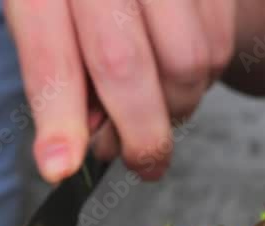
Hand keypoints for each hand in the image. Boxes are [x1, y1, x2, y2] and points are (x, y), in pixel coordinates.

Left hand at [4, 0, 264, 182]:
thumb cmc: (96, 1)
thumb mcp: (61, 22)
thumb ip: (68, 80)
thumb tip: (76, 154)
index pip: (49, 49)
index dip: (58, 113)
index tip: (61, 169)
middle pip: (124, 61)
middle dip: (135, 131)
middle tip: (141, 164)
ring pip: (184, 60)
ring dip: (175, 102)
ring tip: (163, 98)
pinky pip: (215, 45)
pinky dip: (202, 74)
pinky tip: (185, 66)